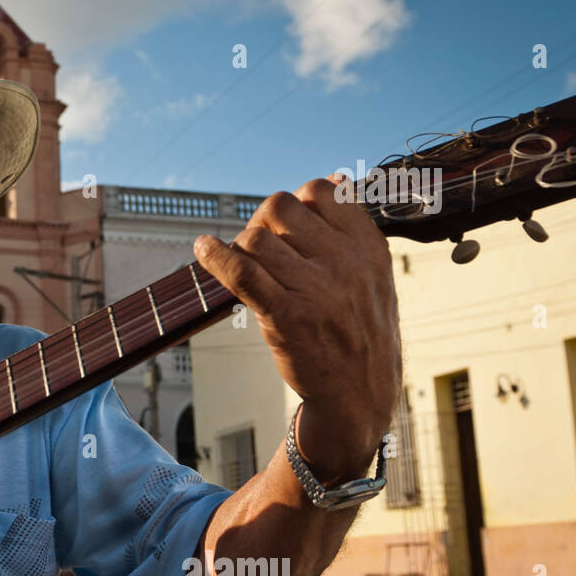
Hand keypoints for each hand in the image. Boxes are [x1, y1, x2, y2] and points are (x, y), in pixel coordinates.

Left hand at [193, 176, 402, 482]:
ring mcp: (316, 288)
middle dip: (260, 224)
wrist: (359, 397)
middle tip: (259, 252)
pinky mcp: (287, 316)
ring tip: (247, 274)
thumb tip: (334, 179)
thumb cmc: (358, 333)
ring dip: (241, 251)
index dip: (293, 205)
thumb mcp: (372, 277)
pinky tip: (203, 249)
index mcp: (368, 246)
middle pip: (279, 208)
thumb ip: (351, 232)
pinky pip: (241, 270)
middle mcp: (345, 262)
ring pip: (255, 239)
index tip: (285, 230)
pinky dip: (214, 256)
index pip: (318, 191)